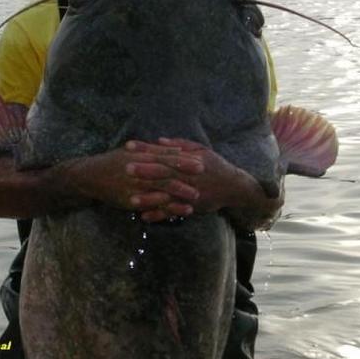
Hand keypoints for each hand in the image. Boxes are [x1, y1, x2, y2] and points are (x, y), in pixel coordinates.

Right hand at [71, 144, 202, 220]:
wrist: (90, 177)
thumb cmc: (113, 161)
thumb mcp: (133, 151)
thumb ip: (155, 149)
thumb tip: (176, 147)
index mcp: (141, 156)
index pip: (166, 157)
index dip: (184, 160)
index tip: (200, 161)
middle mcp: (139, 171)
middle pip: (166, 174)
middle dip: (185, 177)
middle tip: (203, 180)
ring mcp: (135, 186)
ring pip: (160, 190)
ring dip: (179, 194)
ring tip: (195, 198)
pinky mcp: (130, 200)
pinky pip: (151, 205)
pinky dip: (165, 208)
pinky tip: (178, 211)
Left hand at [128, 138, 283, 228]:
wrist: (234, 187)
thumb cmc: (215, 166)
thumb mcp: (200, 150)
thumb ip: (180, 145)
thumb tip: (159, 141)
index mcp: (187, 160)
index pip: (162, 153)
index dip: (145, 149)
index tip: (129, 146)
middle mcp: (187, 176)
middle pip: (163, 173)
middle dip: (144, 171)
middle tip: (125, 168)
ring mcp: (188, 193)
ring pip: (167, 195)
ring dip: (148, 197)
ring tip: (130, 198)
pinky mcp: (191, 206)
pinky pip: (173, 212)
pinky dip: (159, 215)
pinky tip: (144, 217)